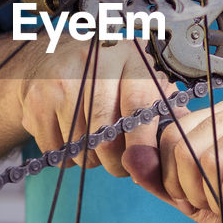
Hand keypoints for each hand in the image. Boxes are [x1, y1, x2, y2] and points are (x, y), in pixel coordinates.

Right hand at [15, 35, 173, 176]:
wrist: (49, 59)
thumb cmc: (102, 75)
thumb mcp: (137, 79)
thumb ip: (163, 106)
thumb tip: (183, 139)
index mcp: (129, 57)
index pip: (140, 106)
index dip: (143, 143)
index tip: (145, 164)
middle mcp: (95, 63)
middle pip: (108, 134)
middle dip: (115, 162)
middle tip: (118, 164)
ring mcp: (62, 80)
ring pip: (82, 146)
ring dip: (89, 158)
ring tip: (93, 142)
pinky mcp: (38, 99)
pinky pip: (56, 149)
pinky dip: (65, 155)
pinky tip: (70, 137)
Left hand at [144, 96, 222, 222]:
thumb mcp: (200, 200)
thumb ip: (163, 181)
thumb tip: (129, 158)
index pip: (171, 136)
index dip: (172, 178)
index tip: (197, 199)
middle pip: (185, 147)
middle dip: (194, 191)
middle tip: (219, 207)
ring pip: (212, 158)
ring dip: (219, 198)